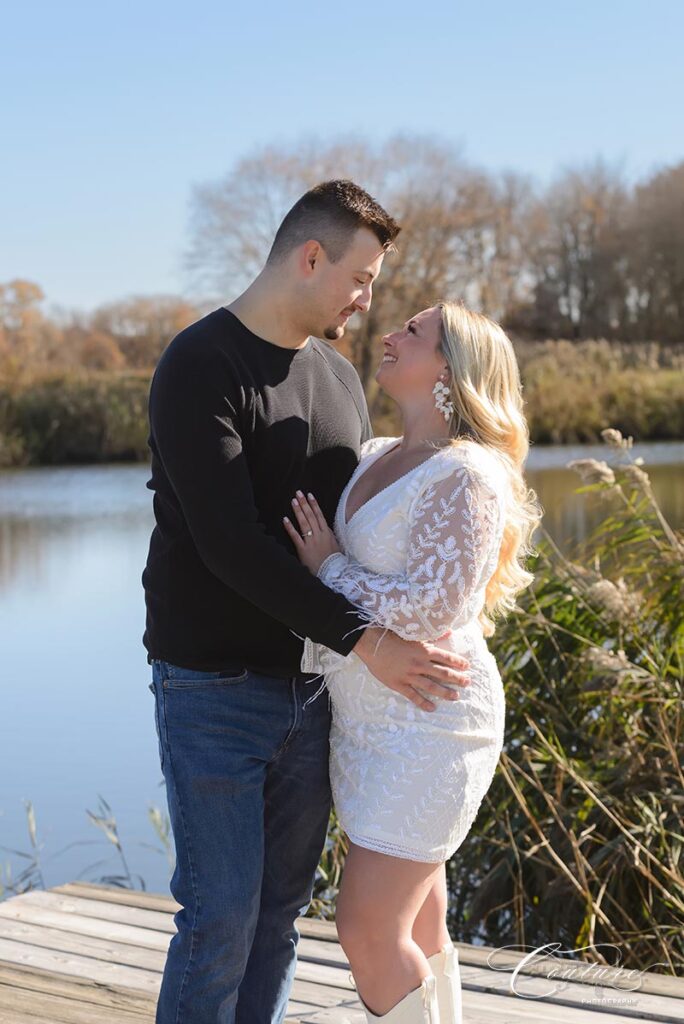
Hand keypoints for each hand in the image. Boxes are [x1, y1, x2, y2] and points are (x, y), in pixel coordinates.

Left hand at [283, 490, 340, 574]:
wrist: (333, 573)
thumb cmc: (334, 560)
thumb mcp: (335, 545)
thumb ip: (329, 535)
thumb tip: (325, 526)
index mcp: (327, 533)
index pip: (320, 515)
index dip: (314, 504)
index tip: (309, 495)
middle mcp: (319, 535)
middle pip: (311, 516)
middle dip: (304, 503)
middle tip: (298, 493)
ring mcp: (311, 541)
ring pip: (304, 523)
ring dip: (298, 511)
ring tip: (293, 501)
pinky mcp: (303, 549)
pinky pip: (296, 536)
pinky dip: (290, 527)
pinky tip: (285, 519)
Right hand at [352, 627, 470, 711]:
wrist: (372, 644)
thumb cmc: (391, 636)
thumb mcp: (413, 634)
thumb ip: (433, 635)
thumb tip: (449, 632)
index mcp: (423, 650)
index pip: (446, 657)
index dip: (458, 662)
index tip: (467, 666)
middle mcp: (419, 664)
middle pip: (442, 673)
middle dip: (457, 678)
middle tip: (467, 682)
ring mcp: (409, 675)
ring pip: (431, 686)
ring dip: (445, 692)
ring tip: (456, 696)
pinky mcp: (399, 684)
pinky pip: (413, 696)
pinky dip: (423, 703)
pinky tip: (432, 708)